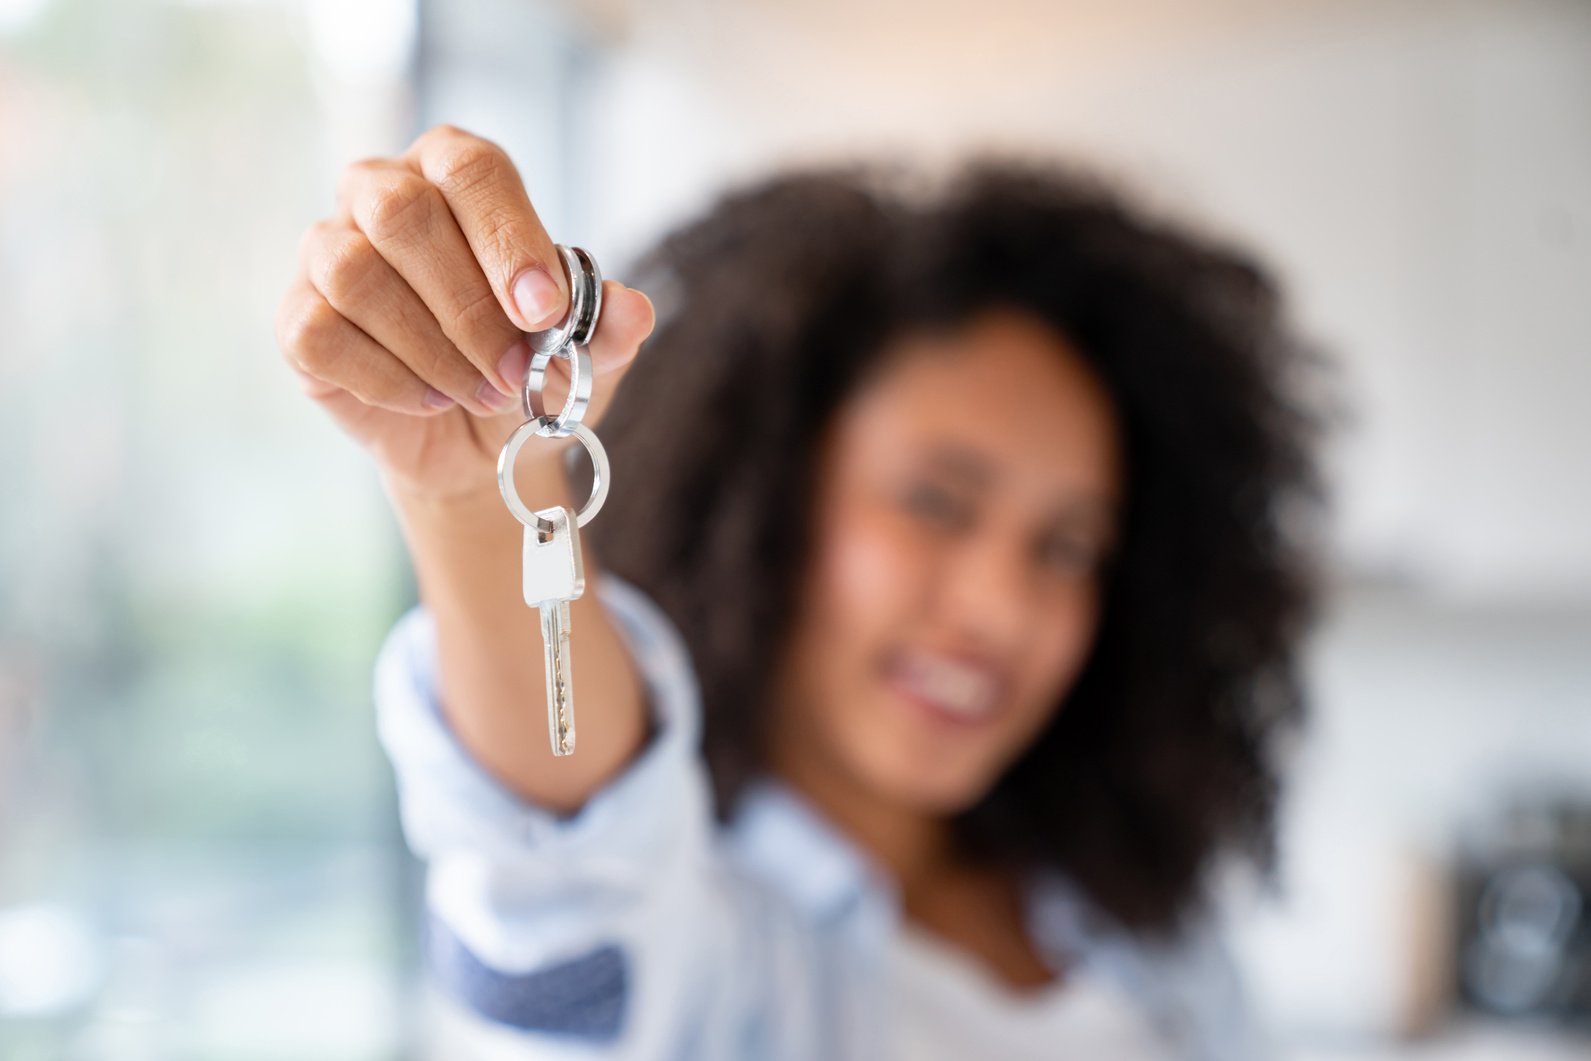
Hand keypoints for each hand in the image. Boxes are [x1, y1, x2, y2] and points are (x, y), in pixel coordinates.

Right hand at [276, 124, 654, 501]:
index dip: (506, 237)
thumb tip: (634, 312)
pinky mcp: (298, 318)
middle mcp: (380, 192)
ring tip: (484, 392)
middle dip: (470, 307)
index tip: (542, 309)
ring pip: (356, 275)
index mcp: (455, 173)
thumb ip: (605, 329)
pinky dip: (387, 379)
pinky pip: (321, 334)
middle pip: (403, 214)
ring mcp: (328, 251)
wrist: (477, 444)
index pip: (471, 170)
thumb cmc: (528, 373)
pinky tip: (431, 401)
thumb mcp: (584, 358)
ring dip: (433, 349)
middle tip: (516, 372)